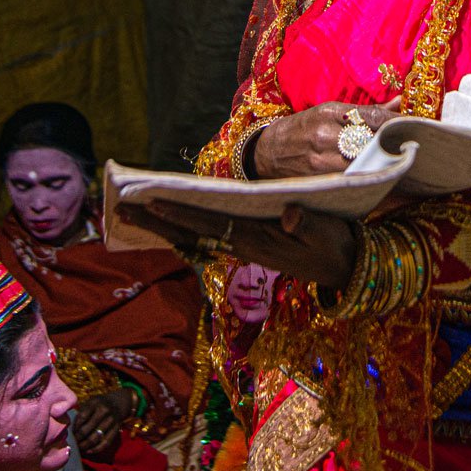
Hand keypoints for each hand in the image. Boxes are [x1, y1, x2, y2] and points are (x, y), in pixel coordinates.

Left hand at [72, 387, 132, 457]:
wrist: (118, 403)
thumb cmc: (98, 405)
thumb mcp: (90, 403)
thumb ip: (81, 413)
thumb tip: (71, 430)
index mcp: (95, 403)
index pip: (81, 417)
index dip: (75, 427)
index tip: (70, 434)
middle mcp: (104, 411)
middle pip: (87, 429)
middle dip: (78, 439)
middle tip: (73, 444)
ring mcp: (111, 420)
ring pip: (96, 437)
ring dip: (85, 445)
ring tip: (79, 448)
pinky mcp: (116, 429)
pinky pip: (106, 442)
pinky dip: (96, 449)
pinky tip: (88, 451)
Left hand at [117, 200, 358, 289]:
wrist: (346, 269)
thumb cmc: (335, 244)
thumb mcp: (325, 232)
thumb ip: (305, 223)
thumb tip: (286, 214)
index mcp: (256, 239)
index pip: (209, 224)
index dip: (179, 213)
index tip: (150, 201)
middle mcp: (242, 246)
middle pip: (192, 233)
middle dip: (157, 221)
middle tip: (123, 211)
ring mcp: (243, 248)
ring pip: (196, 236)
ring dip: (165, 226)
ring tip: (136, 213)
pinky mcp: (249, 247)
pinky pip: (208, 238)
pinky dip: (185, 230)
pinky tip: (169, 224)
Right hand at [252, 98, 400, 178]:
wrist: (267, 152)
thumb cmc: (302, 129)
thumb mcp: (329, 112)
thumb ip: (365, 112)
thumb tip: (401, 102)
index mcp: (329, 112)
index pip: (373, 117)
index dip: (396, 124)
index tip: (413, 129)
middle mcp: (324, 134)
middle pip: (371, 142)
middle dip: (391, 146)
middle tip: (410, 149)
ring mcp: (320, 159)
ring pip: (363, 163)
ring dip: (381, 165)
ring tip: (398, 165)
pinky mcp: (318, 179)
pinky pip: (350, 180)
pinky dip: (365, 179)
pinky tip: (378, 179)